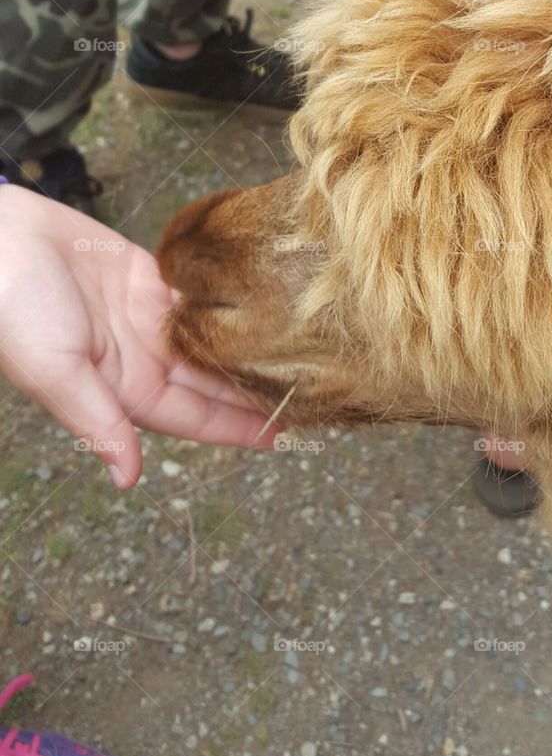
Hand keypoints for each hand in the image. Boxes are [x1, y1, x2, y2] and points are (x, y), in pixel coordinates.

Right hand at [0, 186, 277, 487]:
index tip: (291, 435)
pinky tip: (271, 302)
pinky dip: (232, 300)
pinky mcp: (148, 277)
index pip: (199, 417)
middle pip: (216, 382)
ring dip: (252, 346)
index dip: (242, 427)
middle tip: (316, 391)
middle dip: (259, 389)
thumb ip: (96, 421)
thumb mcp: (54, 370)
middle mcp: (144, 358)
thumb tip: (128, 478)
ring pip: (215, 339)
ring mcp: (148, 318)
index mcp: (125, 389)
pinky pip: (200, 295)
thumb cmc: (10, 309)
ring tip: (305, 350)